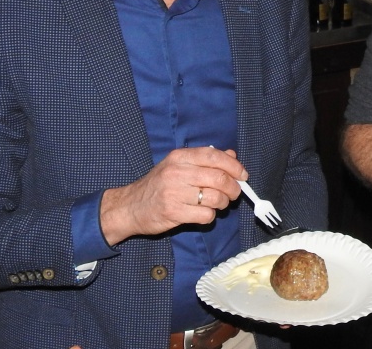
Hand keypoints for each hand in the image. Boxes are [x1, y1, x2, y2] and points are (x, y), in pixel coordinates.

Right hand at [100, 147, 246, 244]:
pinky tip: (203, 214)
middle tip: (234, 194)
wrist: (129, 207)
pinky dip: (210, 216)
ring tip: (218, 204)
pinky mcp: (173, 213)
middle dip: (233, 188)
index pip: (214, 156)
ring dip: (223, 203)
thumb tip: (232, 155)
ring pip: (215, 198)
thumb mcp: (178, 166)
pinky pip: (205, 215)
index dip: (234, 165)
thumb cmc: (158, 185)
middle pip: (219, 178)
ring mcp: (174, 193)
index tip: (243, 175)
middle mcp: (177, 172)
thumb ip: (204, 160)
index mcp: (179, 157)